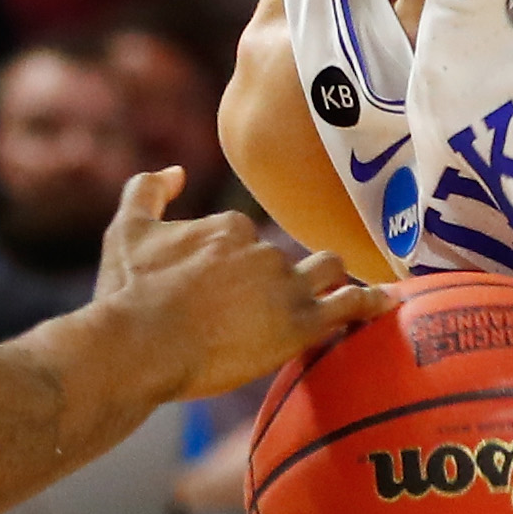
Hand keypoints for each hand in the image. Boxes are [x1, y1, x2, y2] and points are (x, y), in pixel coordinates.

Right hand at [97, 169, 385, 393]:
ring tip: (342, 296)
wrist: (137, 344)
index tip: (222, 294)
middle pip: (288, 257)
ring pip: (327, 271)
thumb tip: (175, 170)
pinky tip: (387, 304)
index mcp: (229, 226)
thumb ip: (148, 190)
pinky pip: (351, 306)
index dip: (237, 267)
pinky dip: (371, 303)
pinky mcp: (300, 325)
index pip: (248, 238)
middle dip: (282, 277)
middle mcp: (264, 248)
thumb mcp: (125, 229)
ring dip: (331, 280)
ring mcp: (285, 286)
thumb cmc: (127, 292)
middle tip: (267, 307)